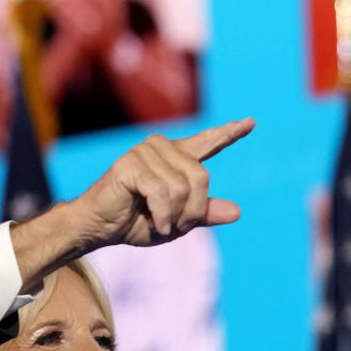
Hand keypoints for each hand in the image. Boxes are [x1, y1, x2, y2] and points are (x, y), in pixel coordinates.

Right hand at [69, 118, 253, 247]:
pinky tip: (156, 224)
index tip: (250, 123)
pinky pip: (163, 193)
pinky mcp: (131, 164)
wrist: (99, 227)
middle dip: (192, 211)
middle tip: (173, 225)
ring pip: (183, 188)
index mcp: (175, 158)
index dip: (229, 134)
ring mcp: (145, 152)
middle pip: (201, 178)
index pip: (208, 142)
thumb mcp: (178, 222)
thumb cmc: (136, 222)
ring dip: (175, 216)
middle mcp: (162, 148)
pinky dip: (163, 216)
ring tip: (159, 222)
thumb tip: (237, 212)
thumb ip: (204, 213)